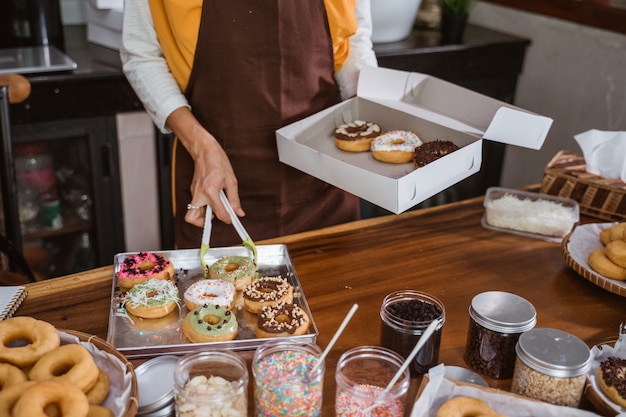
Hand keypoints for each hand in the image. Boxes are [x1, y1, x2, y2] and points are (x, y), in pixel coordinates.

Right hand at [166, 107, 245, 226]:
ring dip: (203, 215)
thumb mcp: (231, 181)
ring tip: (216, 207)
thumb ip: (234, 199)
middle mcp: (199, 194)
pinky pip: (196, 204)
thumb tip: (239, 212)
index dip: (227, 219)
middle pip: (192, 218)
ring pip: (192, 212)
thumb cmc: (218, 161)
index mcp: (210, 191)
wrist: (205, 149)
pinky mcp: (193, 190)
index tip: (232, 219)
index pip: (218, 214)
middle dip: (203, 223)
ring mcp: (193, 192)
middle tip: (215, 217)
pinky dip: (204, 206)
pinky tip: (214, 199)